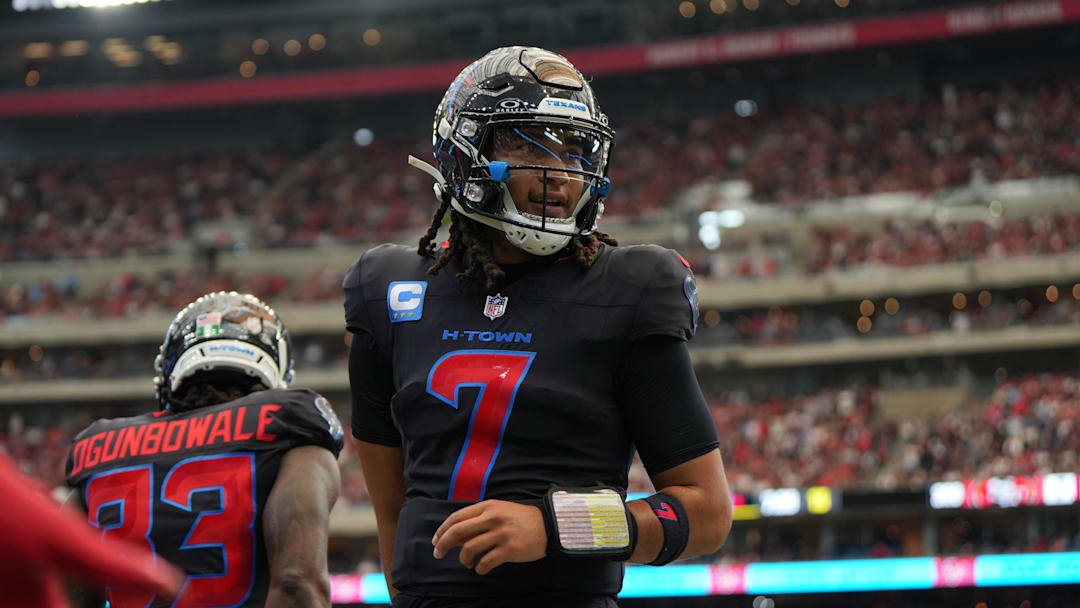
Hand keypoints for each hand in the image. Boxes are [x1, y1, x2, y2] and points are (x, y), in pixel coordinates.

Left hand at [431, 500, 546, 574]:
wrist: (549, 525)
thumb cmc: (520, 519)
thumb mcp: (499, 512)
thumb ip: (478, 521)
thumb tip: (454, 537)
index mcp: (488, 506)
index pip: (457, 517)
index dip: (442, 530)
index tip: (436, 540)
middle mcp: (492, 518)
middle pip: (458, 531)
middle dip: (443, 544)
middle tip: (438, 554)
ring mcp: (501, 533)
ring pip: (469, 548)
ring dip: (463, 559)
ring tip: (467, 563)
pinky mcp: (510, 549)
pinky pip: (486, 562)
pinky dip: (479, 568)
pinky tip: (481, 569)